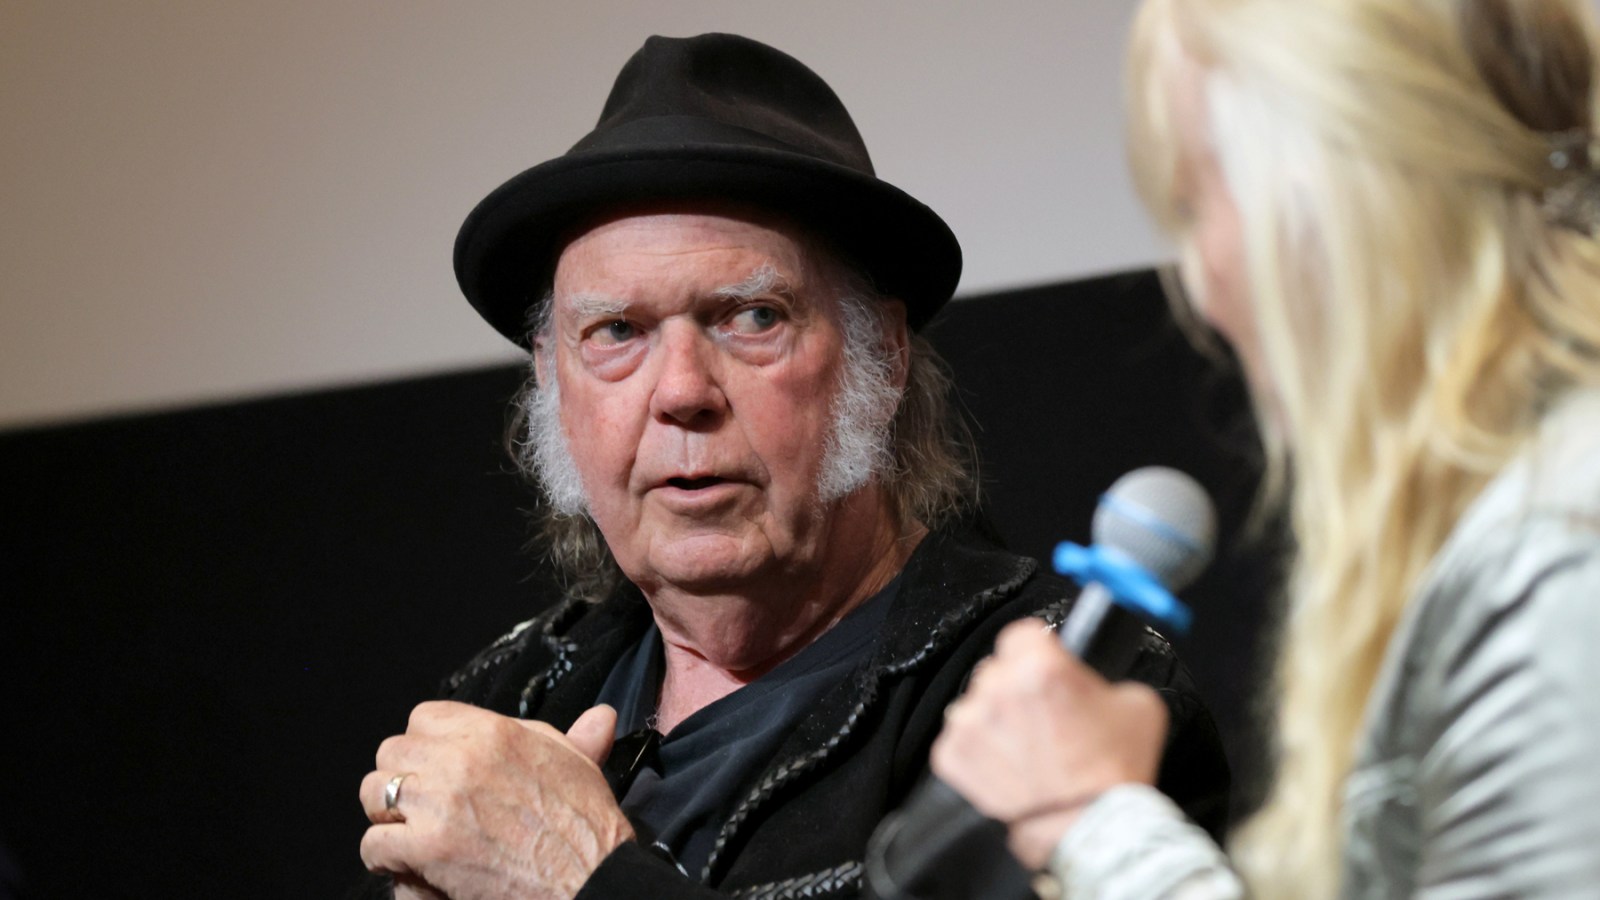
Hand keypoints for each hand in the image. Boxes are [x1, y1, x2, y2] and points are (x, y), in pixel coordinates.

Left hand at [359, 702, 633, 899]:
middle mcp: (460, 759)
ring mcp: (440, 803)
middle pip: (392, 751)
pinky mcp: (428, 848)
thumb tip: (600, 716)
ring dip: (388, 813)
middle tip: (420, 803)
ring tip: (408, 831)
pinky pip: (374, 842)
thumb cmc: (587, 828)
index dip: (426, 743)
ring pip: (375, 792)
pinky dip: (385, 856)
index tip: (437, 766)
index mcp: (493, 733)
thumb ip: (575, 737)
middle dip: (402, 777)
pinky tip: (406, 862)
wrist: (590, 881)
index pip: (424, 717)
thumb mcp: (580, 767)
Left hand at [931, 619, 1168, 869]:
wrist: (1086, 830)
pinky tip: (1010, 767)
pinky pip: (961, 740)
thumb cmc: (1113, 773)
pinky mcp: (951, 757)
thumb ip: (1107, 678)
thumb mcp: (1137, 703)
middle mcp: (997, 689)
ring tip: (1028, 748)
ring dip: (996, 719)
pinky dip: (980, 751)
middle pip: (998, 669)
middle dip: (1018, 686)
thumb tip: (1088, 677)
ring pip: (977, 704)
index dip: (1038, 648)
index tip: (1046, 663)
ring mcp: (968, 724)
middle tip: (1045, 715)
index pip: (1023, 632)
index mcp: (1040, 666)